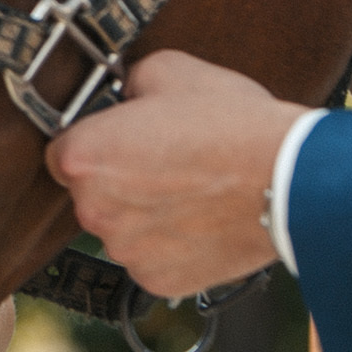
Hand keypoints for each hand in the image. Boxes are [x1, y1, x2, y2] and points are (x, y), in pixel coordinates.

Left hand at [45, 50, 308, 298]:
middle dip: (119, 180)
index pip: (61, 153)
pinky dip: (171, 245)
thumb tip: (125, 93)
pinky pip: (153, 258)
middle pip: (91, 194)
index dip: (93, 142)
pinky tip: (202, 220)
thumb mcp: (169, 70)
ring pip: (123, 229)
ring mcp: (126, 251)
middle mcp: (93, 210)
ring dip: (144, 214)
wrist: (290, 180)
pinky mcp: (159, 281)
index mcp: (83, 156)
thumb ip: (129, 84)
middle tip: (165, 161)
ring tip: (191, 189)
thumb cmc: (230, 122)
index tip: (119, 139)